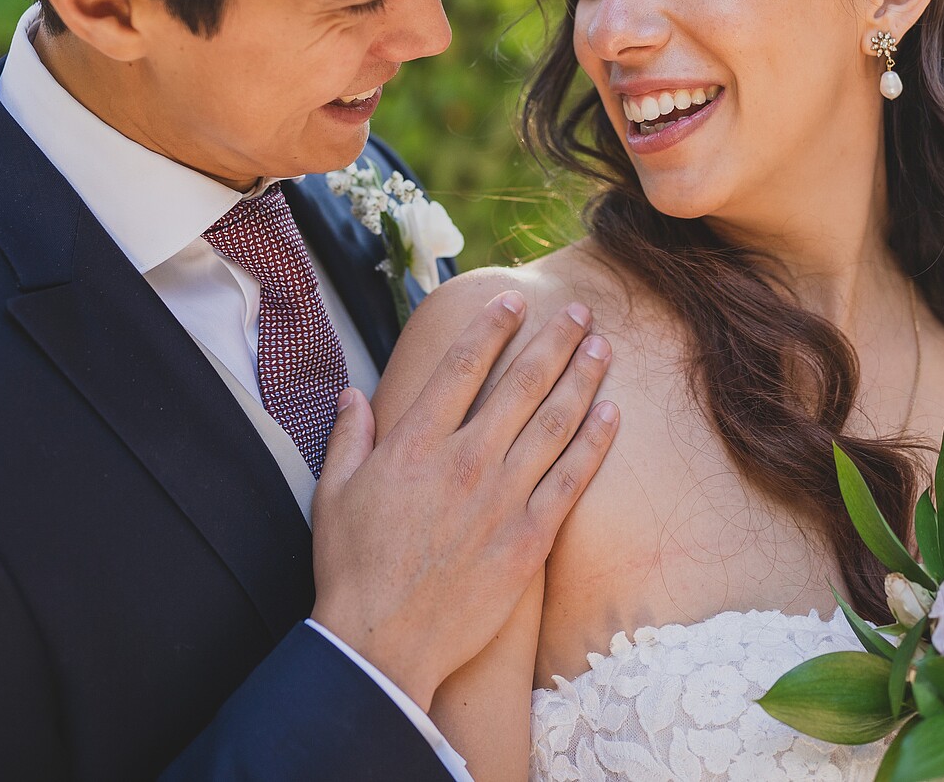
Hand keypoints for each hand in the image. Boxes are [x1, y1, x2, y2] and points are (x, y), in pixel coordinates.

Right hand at [309, 292, 617, 707]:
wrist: (382, 644)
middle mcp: (465, 461)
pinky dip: (595, 444)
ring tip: (603, 349)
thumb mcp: (332, 494)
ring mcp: (502, 499)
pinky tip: (612, 415)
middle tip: (581, 311)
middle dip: (555, 340)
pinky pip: (571, 481)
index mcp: (415, 444)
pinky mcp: (528, 539)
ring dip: (583, 380)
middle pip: (523, 384)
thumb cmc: (352, 569)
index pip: (463, 365)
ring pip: (555, 424)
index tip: (514, 299)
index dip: (493, 326)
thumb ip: (348, 438)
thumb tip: (354, 396)